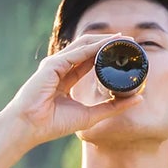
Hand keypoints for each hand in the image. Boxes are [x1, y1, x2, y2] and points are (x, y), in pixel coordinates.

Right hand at [0, 34, 143, 147]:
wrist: (29, 128)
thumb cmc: (52, 124)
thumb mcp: (90, 115)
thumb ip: (112, 107)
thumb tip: (138, 99)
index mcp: (65, 78)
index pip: (89, 60)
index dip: (107, 54)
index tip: (126, 53)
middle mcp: (60, 67)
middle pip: (88, 48)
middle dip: (109, 43)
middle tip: (131, 43)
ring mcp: (55, 64)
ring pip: (84, 45)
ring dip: (105, 40)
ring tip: (124, 40)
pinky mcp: (53, 64)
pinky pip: (78, 52)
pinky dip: (95, 47)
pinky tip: (109, 45)